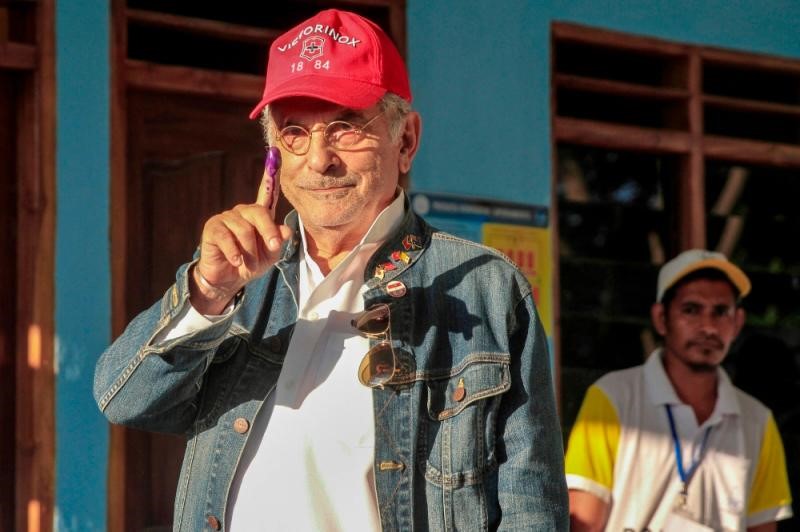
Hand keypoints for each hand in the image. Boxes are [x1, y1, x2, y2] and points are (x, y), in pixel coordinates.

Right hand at [190, 164, 290, 313]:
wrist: (227, 280)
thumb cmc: (250, 264)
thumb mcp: (269, 255)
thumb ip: (277, 242)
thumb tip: (285, 230)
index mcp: (258, 215)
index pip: (266, 193)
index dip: (270, 174)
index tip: (274, 153)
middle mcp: (242, 212)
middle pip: (258, 212)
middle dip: (268, 232)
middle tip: (273, 248)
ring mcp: (226, 218)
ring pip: (244, 230)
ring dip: (250, 252)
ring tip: (248, 264)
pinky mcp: (212, 228)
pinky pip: (227, 238)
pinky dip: (235, 254)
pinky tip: (236, 262)